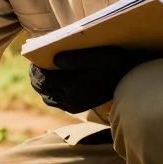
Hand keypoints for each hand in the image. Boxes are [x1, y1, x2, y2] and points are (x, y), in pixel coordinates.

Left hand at [29, 47, 149, 113]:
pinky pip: (56, 102)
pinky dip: (49, 93)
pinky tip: (50, 83)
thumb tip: (55, 59)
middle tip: (33, 66)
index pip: (43, 79)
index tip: (32, 60)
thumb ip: (76, 57)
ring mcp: (73, 104)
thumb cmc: (115, 63)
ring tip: (39, 73)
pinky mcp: (76, 107)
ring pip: (47, 96)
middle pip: (42, 88)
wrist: (130, 80)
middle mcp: (71, 97)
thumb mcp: (98, 56)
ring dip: (41, 86)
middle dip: (35, 77)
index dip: (35, 70)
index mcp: (73, 84)